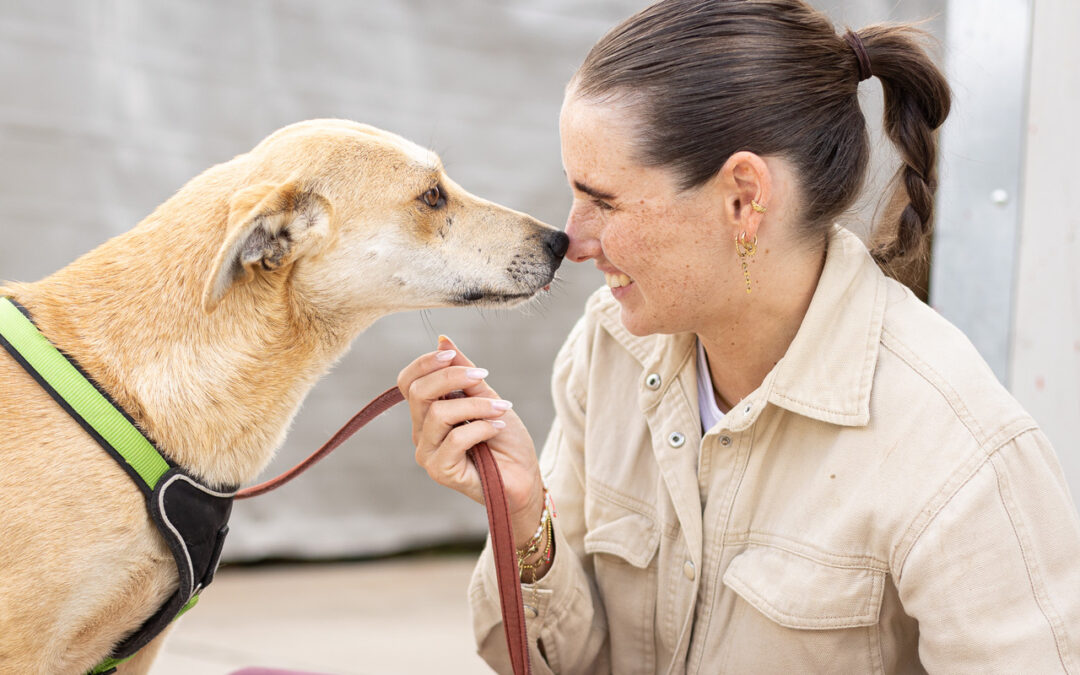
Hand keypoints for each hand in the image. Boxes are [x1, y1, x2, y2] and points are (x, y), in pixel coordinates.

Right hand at [398, 335, 545, 547]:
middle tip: (483, 377)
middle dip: (452, 377)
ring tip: (502, 409)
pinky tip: (497, 428)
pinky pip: (454, 439)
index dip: (425, 363)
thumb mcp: (488, 397)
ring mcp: (428, 453)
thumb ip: (465, 372)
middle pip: (418, 392)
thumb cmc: (506, 441)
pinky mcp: (440, 470)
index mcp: (428, 412)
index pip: (408, 382)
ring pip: (439, 414)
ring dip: (476, 405)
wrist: (523, 479)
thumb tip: (443, 340)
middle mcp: (422, 432)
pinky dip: (480, 427)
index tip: (452, 355)